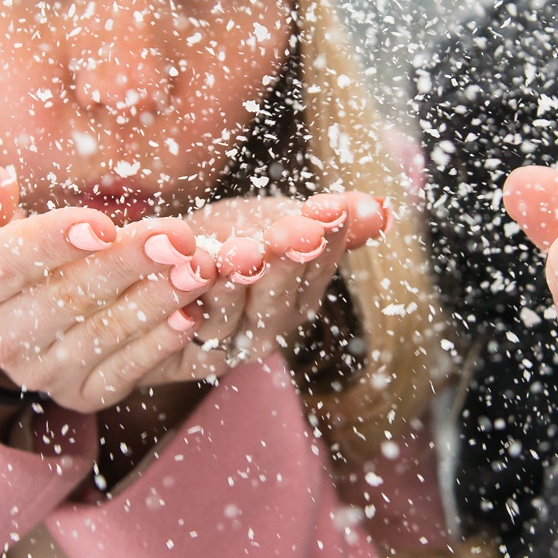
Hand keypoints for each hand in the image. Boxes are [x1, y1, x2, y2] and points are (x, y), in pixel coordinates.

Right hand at [0, 164, 219, 411]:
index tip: (103, 222)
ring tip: (198, 268)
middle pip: (68, 299)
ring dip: (156, 302)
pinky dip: (160, 345)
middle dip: (128, 266)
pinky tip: (191, 314)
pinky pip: (121, 371)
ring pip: (102, 334)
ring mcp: (37, 372)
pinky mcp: (76, 392)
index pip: (8, 265)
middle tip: (178, 237)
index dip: (56, 243)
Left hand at [166, 190, 388, 382]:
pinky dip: (184, 294)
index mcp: (300, 297)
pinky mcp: (174, 349)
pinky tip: (188, 265)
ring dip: (233, 283)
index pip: (319, 266)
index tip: (330, 207)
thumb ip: (333, 219)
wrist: (175, 266)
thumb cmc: (239, 238)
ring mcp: (221, 341)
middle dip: (286, 263)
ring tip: (240, 251)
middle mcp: (266, 328)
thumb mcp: (285, 221)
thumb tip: (383, 208)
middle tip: (292, 232)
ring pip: (227, 314)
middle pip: (278, 297)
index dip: (327, 238)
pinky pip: (180, 326)